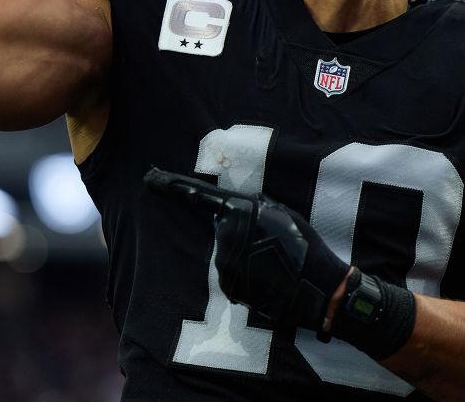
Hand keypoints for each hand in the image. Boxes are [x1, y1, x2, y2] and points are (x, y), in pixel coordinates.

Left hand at [144, 167, 349, 331]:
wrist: (314, 287)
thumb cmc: (303, 245)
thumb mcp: (284, 213)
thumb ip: (257, 204)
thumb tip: (241, 203)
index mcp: (237, 212)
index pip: (198, 196)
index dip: (172, 185)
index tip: (150, 177)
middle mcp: (225, 236)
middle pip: (224, 230)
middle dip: (242, 234)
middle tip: (271, 244)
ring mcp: (224, 264)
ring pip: (229, 254)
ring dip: (246, 257)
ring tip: (274, 263)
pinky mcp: (228, 287)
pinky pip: (233, 276)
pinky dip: (247, 277)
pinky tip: (268, 279)